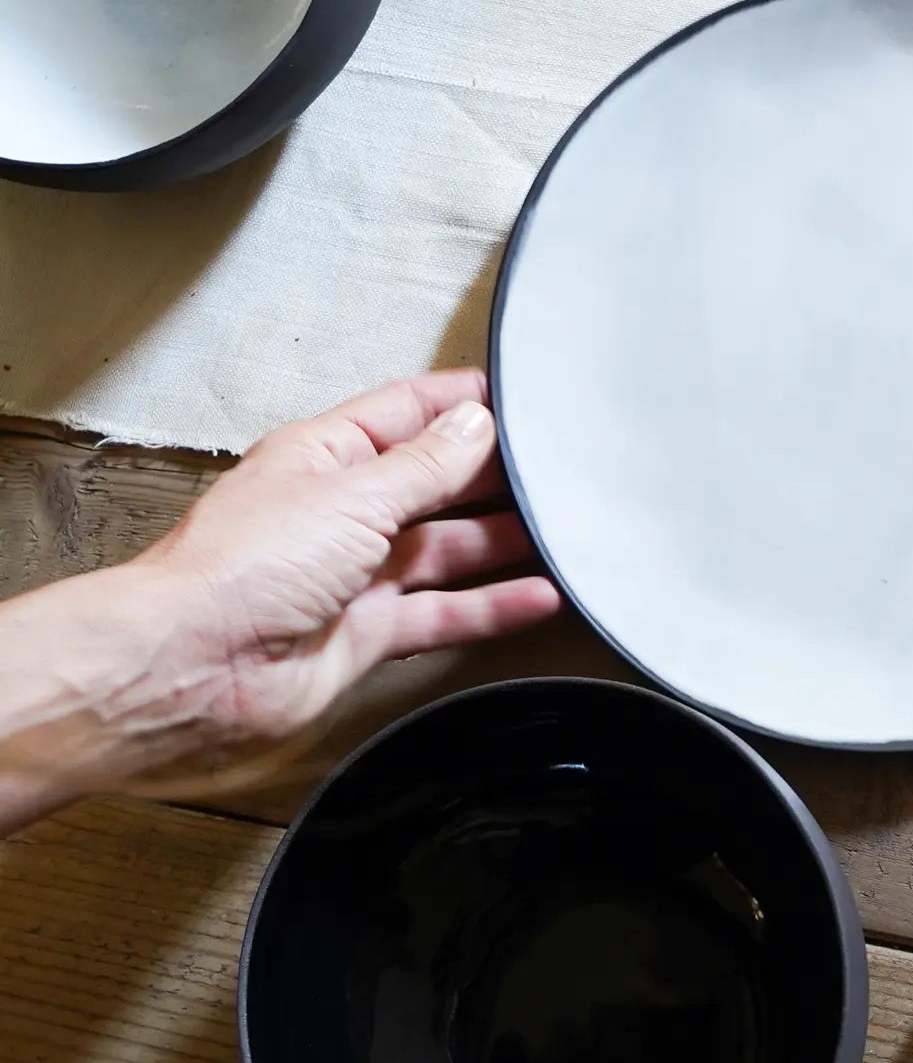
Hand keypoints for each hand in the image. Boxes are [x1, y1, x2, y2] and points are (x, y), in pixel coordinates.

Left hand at [0, 371, 561, 831]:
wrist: (199, 664)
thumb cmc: (241, 569)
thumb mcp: (351, 494)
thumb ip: (425, 466)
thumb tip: (473, 426)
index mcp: (325, 455)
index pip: (407, 413)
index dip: (463, 404)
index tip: (521, 398)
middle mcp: (341, 511)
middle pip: (435, 484)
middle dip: (493, 476)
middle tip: (558, 472)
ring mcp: (357, 574)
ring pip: (446, 551)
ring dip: (502, 543)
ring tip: (563, 533)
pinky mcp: (370, 631)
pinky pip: (445, 612)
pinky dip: (492, 606)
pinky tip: (537, 596)